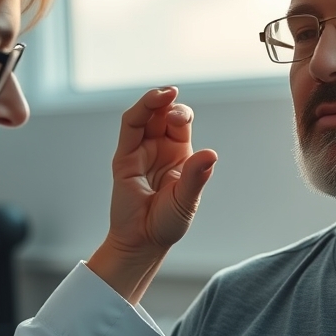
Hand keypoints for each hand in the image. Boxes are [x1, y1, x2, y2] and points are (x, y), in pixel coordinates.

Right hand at [87, 87, 217, 302]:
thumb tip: (211, 154)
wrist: (142, 242)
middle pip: (162, 114)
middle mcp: (159, 149)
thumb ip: (196, 177)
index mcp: (179, 155)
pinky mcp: (123, 158)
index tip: (180, 118)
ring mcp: (140, 151)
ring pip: (144, 116)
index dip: (181, 114)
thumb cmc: (166, 223)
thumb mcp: (186, 200)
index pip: (180, 123)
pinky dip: (138, 112)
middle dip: (168, 104)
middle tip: (172, 101)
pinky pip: (129, 128)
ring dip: (152, 101)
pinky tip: (148, 103)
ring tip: (161, 94)